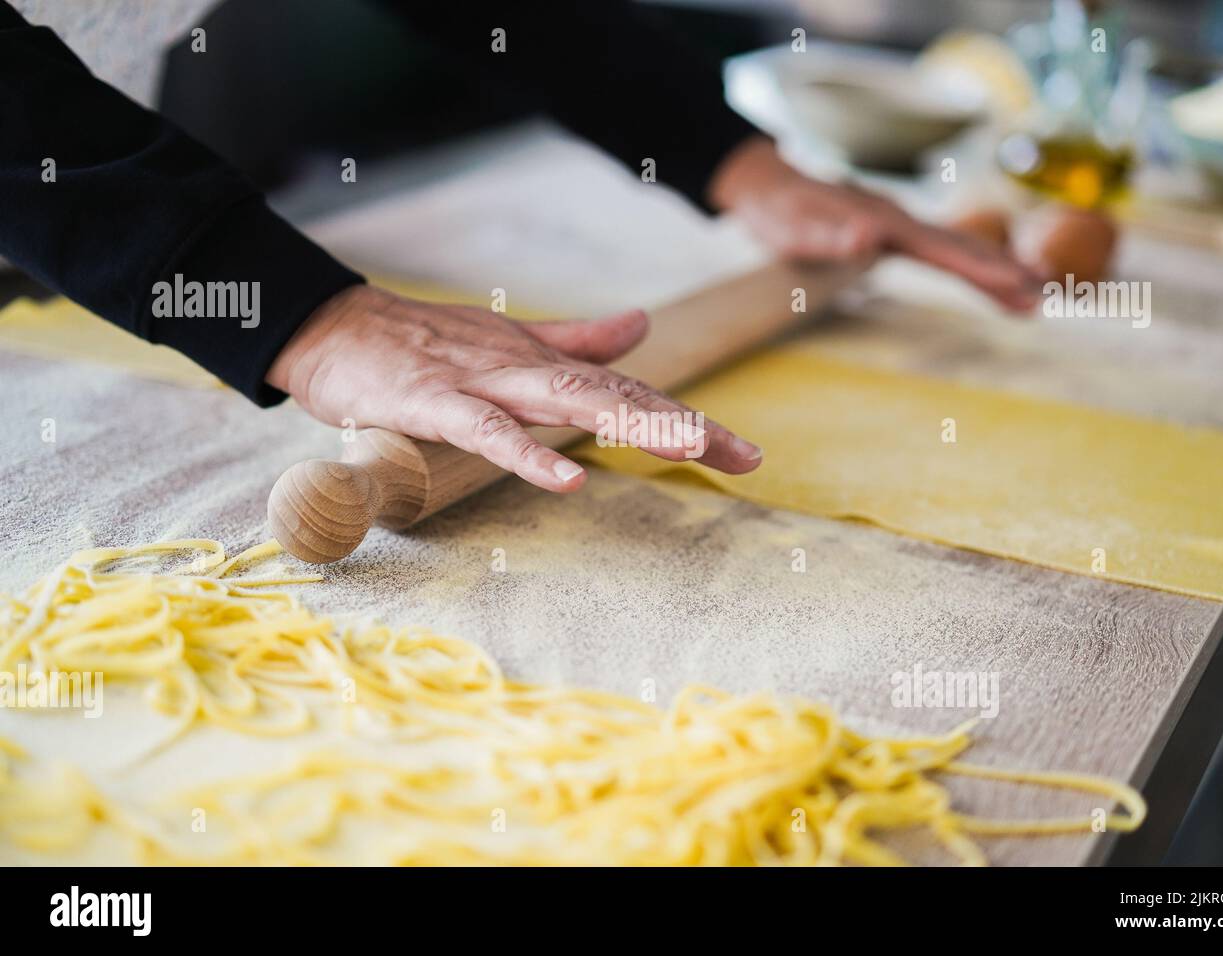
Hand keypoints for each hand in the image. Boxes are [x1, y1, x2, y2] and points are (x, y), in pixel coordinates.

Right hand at [266, 285, 763, 491]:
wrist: (333, 327)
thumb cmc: (420, 344)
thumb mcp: (509, 345)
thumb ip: (576, 341)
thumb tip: (640, 325)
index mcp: (545, 363)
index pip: (629, 392)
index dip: (686, 418)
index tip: (743, 453)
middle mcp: (526, 368)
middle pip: (617, 396)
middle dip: (681, 425)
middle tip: (744, 457)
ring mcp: (483, 383)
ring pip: (567, 401)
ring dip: (629, 422)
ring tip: (687, 446)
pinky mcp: (436, 402)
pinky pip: (487, 430)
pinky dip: (526, 452)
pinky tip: (566, 479)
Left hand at [708, 136, 1041, 310]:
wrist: (764, 182)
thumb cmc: (777, 211)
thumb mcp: (793, 227)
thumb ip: (829, 234)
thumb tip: (867, 236)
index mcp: (884, 222)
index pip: (943, 250)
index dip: (982, 269)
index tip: (1018, 284)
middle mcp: (899, 219)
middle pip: (961, 247)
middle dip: (1004, 272)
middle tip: (1045, 298)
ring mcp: (898, 223)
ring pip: (956, 246)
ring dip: (994, 270)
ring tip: (1033, 295)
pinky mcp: (891, 230)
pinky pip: (939, 249)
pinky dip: (969, 264)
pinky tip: (986, 276)